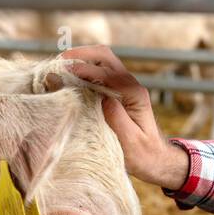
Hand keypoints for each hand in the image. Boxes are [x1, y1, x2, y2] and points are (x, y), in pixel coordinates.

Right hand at [58, 44, 189, 189]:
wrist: (154, 159)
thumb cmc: (143, 154)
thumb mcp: (130, 140)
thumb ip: (117, 118)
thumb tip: (101, 97)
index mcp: (135, 94)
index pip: (108, 73)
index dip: (86, 70)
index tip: (65, 72)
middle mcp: (131, 86)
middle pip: (105, 57)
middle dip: (82, 55)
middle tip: (59, 60)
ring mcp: (124, 87)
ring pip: (102, 61)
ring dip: (82, 59)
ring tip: (60, 66)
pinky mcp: (117, 92)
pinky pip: (99, 73)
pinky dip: (84, 69)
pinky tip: (69, 76)